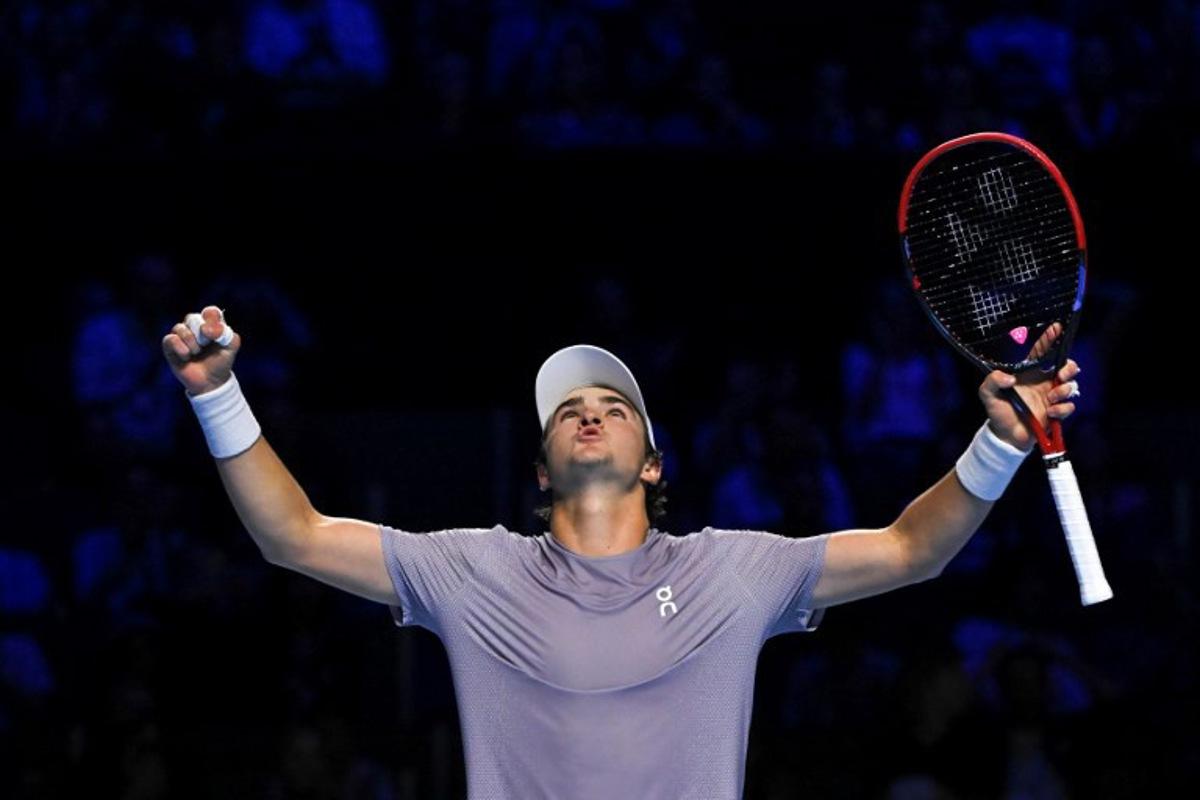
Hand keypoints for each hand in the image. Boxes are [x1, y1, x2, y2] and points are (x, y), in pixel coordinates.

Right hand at [162, 305, 240, 395]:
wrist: (210, 382)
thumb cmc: (221, 363)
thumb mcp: (231, 348)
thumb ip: (228, 334)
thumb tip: (206, 329)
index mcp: (211, 324)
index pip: (210, 312)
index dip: (212, 319)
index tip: (215, 334)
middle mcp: (195, 327)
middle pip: (192, 318)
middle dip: (201, 334)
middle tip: (206, 345)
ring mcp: (181, 335)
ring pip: (180, 328)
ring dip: (191, 343)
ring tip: (196, 353)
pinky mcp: (169, 345)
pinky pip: (170, 338)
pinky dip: (181, 348)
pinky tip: (186, 357)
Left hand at [979, 322, 1080, 452]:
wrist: (1005, 435)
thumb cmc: (998, 410)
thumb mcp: (987, 393)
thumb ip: (993, 380)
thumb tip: (1010, 378)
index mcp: (1029, 373)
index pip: (1042, 351)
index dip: (1050, 339)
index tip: (1056, 328)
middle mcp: (1043, 382)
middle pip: (1066, 366)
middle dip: (1069, 367)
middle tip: (1060, 375)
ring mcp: (1051, 397)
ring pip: (1071, 385)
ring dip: (1064, 390)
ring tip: (1051, 397)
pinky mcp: (1056, 412)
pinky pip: (1069, 406)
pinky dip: (1062, 408)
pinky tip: (1050, 412)